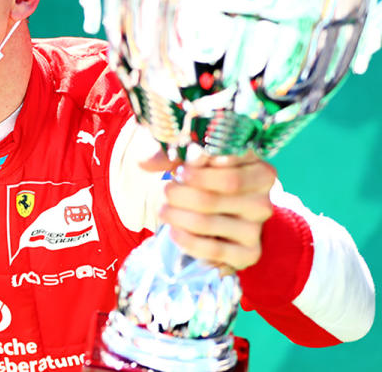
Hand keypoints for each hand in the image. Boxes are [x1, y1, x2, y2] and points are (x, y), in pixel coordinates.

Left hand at [141, 150, 275, 270]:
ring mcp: (258, 227)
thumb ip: (169, 156)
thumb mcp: (186, 161)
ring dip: (177, 215)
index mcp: (258, 167)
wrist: (210, 220)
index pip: (232, 160)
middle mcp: (264, 197)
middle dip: (184, 191)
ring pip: (208, 220)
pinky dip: (186, 240)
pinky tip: (173, 232)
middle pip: (221, 189)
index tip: (179, 167)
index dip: (201, 163)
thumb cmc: (199, 182)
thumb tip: (145, 162)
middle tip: (165, 190)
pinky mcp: (250, 253)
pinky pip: (213, 250)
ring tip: (163, 210)